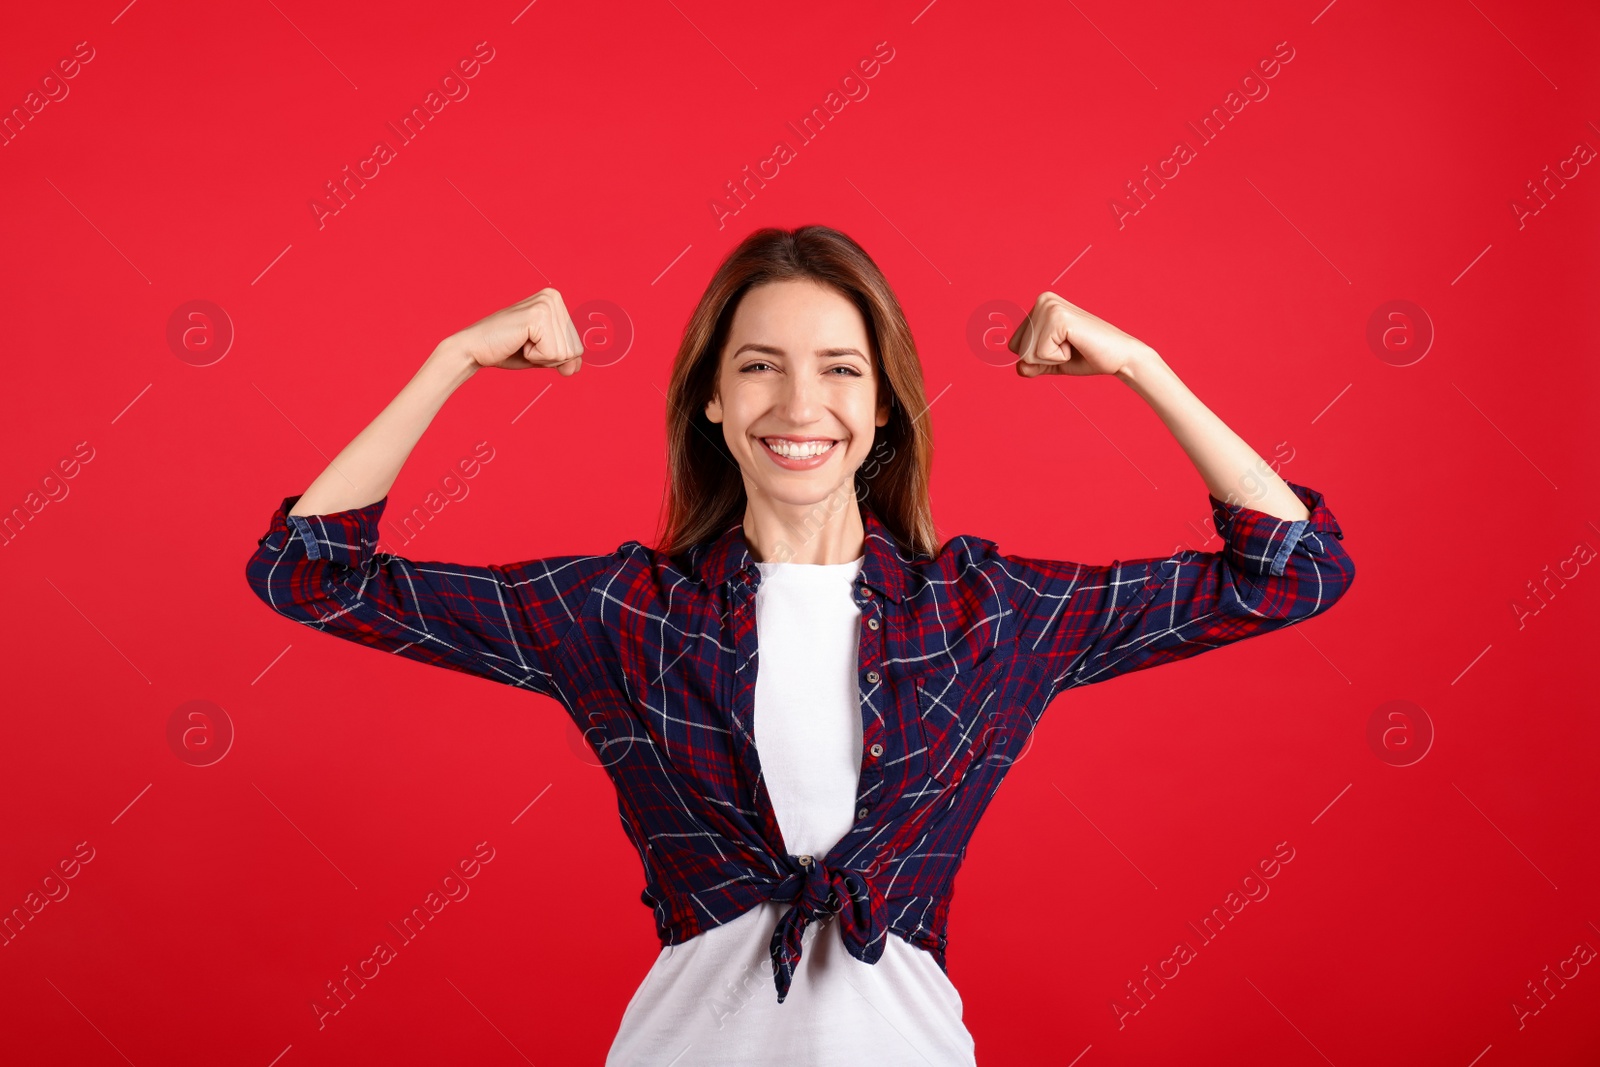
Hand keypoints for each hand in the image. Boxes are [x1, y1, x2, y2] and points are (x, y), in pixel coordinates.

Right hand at [442, 288, 584, 374]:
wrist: (474, 350)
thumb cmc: (506, 350)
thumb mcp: (543, 356)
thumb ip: (564, 360)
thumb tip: (576, 367)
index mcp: (556, 301)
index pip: (578, 346)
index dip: (555, 356)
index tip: (531, 343)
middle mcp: (553, 297)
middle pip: (575, 349)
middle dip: (549, 357)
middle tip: (524, 344)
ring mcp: (546, 304)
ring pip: (565, 353)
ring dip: (541, 356)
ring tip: (521, 342)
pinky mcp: (538, 316)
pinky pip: (552, 354)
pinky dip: (535, 356)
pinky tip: (518, 342)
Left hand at [1009, 292, 1155, 377]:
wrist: (1120, 357)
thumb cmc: (1088, 357)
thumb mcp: (1051, 361)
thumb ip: (1031, 364)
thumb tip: (1019, 368)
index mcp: (1039, 305)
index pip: (1014, 345)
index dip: (1037, 357)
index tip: (1063, 347)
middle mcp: (1043, 300)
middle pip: (1018, 349)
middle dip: (1043, 359)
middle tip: (1071, 347)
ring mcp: (1050, 306)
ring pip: (1027, 353)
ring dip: (1052, 358)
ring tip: (1074, 345)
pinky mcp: (1058, 318)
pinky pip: (1040, 354)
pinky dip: (1059, 358)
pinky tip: (1076, 344)